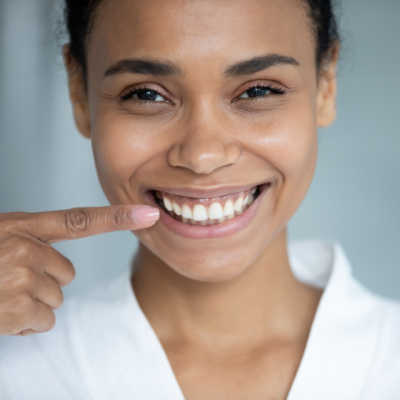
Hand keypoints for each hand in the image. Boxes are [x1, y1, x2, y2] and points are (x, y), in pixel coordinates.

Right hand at [0, 205, 158, 335]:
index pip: (79, 220)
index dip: (117, 217)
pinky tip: (1, 313)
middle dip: (43, 281)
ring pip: (55, 298)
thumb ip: (29, 242)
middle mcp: (24, 248)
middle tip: (9, 280)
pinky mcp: (17, 309)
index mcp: (20, 227)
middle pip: (66, 273)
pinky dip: (25, 324)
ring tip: (0, 296)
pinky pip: (43, 320)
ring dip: (31, 303)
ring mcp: (21, 278)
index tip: (148, 214)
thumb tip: (57, 267)